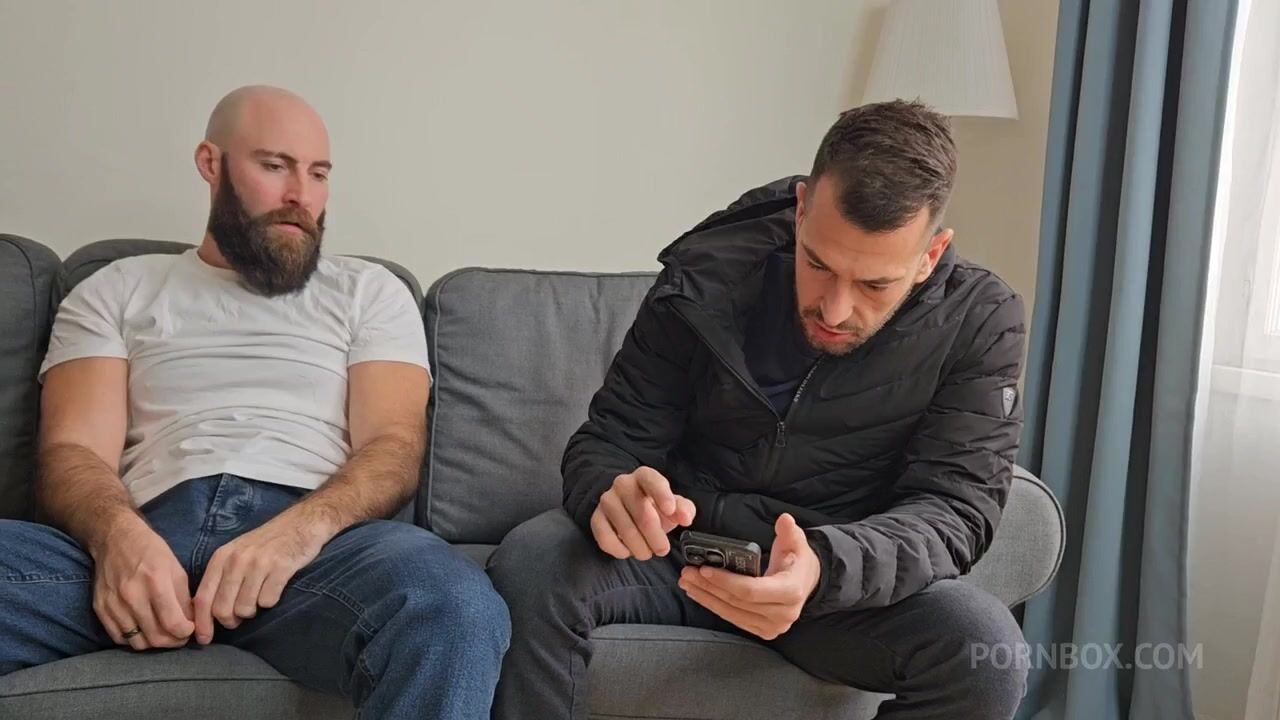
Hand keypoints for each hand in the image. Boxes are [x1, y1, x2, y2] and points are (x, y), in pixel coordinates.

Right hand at [91, 515, 194, 650]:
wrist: (115, 539)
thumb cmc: (151, 552)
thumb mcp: (176, 569)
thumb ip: (184, 599)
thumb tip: (191, 625)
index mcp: (155, 581)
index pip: (172, 622)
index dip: (185, 632)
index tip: (190, 630)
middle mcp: (132, 595)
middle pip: (155, 637)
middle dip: (172, 642)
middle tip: (179, 637)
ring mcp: (113, 604)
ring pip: (137, 643)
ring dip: (153, 643)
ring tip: (162, 633)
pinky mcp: (100, 609)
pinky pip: (119, 638)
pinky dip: (133, 639)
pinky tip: (143, 629)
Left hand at [192, 513, 324, 642]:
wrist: (302, 522)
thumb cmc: (267, 542)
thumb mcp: (237, 553)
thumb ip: (221, 577)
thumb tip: (207, 613)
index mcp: (221, 557)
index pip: (203, 598)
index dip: (202, 623)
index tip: (204, 639)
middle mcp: (236, 560)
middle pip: (222, 609)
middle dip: (231, 621)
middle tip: (240, 618)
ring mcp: (259, 563)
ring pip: (245, 609)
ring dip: (253, 611)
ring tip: (259, 597)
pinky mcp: (281, 567)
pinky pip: (268, 601)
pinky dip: (271, 601)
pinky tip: (275, 588)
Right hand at [589, 466, 696, 559]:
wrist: (631, 513)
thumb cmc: (656, 508)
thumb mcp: (674, 506)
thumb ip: (684, 509)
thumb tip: (685, 518)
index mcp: (644, 476)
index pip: (651, 479)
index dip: (662, 495)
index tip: (671, 511)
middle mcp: (622, 484)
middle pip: (641, 512)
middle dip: (655, 536)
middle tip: (663, 550)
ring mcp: (606, 500)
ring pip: (625, 529)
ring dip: (640, 547)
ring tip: (647, 552)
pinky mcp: (596, 518)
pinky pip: (606, 539)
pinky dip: (620, 550)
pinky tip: (628, 551)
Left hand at [678, 513, 820, 639]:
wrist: (806, 583)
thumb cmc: (797, 561)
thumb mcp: (796, 542)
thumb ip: (789, 531)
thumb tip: (785, 520)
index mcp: (790, 592)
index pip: (751, 590)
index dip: (726, 582)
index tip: (705, 569)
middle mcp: (783, 614)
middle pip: (737, 602)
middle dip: (709, 587)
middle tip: (687, 573)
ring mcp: (772, 627)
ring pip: (731, 613)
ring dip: (706, 597)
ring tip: (687, 582)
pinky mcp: (763, 631)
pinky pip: (733, 618)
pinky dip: (714, 606)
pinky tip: (699, 594)